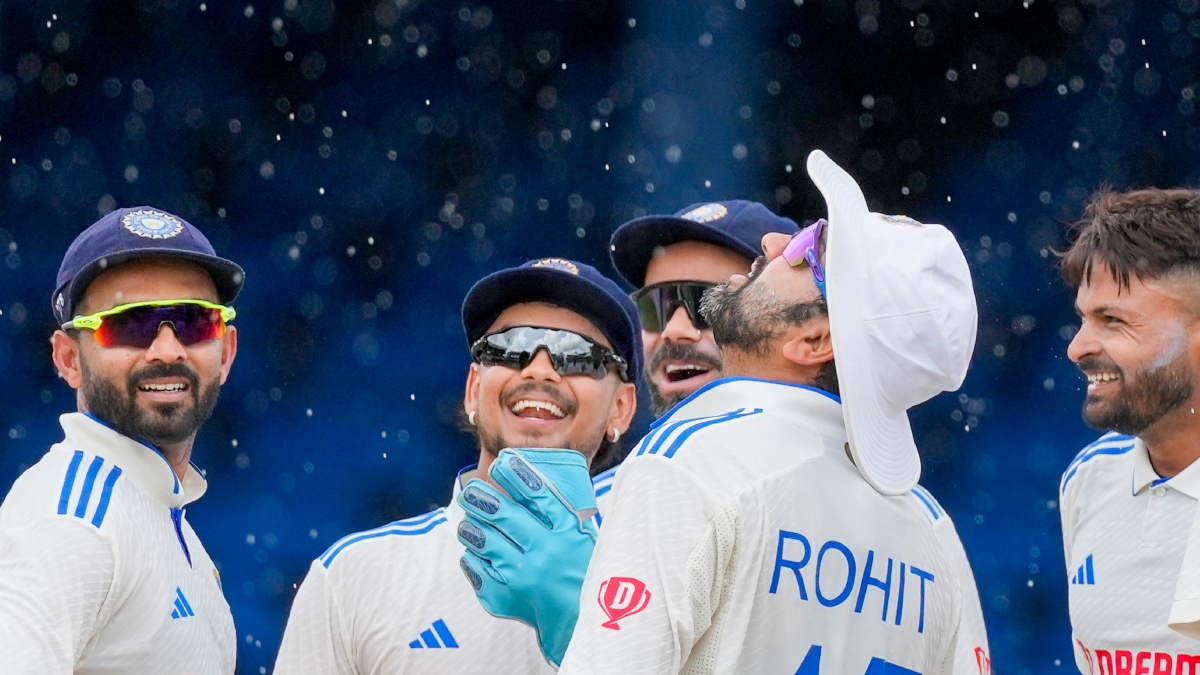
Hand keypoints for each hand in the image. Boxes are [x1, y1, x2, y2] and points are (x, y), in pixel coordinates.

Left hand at [456, 448, 597, 666]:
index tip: (501, 462)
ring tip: (468, 521)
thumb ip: (559, 512)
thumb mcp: (581, 538)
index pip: (539, 495)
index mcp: (570, 532)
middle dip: (482, 498)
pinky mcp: (506, 597)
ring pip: (486, 541)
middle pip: (506, 515)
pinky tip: (474, 552)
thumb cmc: (582, 572)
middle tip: (471, 491)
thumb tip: (524, 477)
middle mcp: (547, 552)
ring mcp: (524, 576)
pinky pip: (477, 569)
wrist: (581, 624)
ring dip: (472, 527)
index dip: (516, 475)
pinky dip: (473, 558)